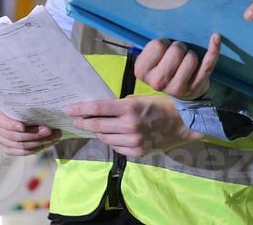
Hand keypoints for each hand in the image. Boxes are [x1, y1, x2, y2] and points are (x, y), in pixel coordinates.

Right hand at [0, 105, 61, 155]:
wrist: (28, 108)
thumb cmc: (27, 100)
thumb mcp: (27, 96)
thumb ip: (32, 99)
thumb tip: (55, 104)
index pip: (1, 121)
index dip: (11, 125)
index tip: (23, 127)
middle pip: (13, 136)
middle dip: (33, 134)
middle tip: (49, 130)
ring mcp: (2, 139)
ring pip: (19, 146)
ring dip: (38, 142)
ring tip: (54, 136)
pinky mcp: (9, 147)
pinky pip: (22, 152)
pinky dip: (36, 149)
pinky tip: (48, 143)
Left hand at [65, 97, 196, 158]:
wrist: (182, 124)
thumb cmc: (160, 106)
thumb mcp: (140, 99)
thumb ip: (120, 105)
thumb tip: (100, 109)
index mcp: (130, 108)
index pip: (99, 109)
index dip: (81, 109)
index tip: (70, 109)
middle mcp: (129, 126)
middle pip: (98, 125)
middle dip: (84, 122)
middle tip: (76, 120)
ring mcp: (133, 142)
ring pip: (105, 138)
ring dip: (99, 131)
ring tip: (95, 127)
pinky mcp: (136, 153)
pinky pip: (116, 147)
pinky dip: (112, 140)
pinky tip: (113, 135)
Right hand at [133, 34, 220, 99]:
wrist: (180, 89)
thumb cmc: (164, 66)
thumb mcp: (151, 57)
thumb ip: (154, 45)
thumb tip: (167, 22)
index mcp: (142, 71)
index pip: (158, 45)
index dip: (163, 43)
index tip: (164, 50)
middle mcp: (157, 82)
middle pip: (176, 51)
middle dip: (178, 47)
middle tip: (177, 54)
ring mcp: (177, 87)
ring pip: (191, 58)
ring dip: (191, 54)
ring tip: (185, 61)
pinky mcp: (195, 87)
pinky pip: (207, 64)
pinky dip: (213, 50)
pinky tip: (215, 38)